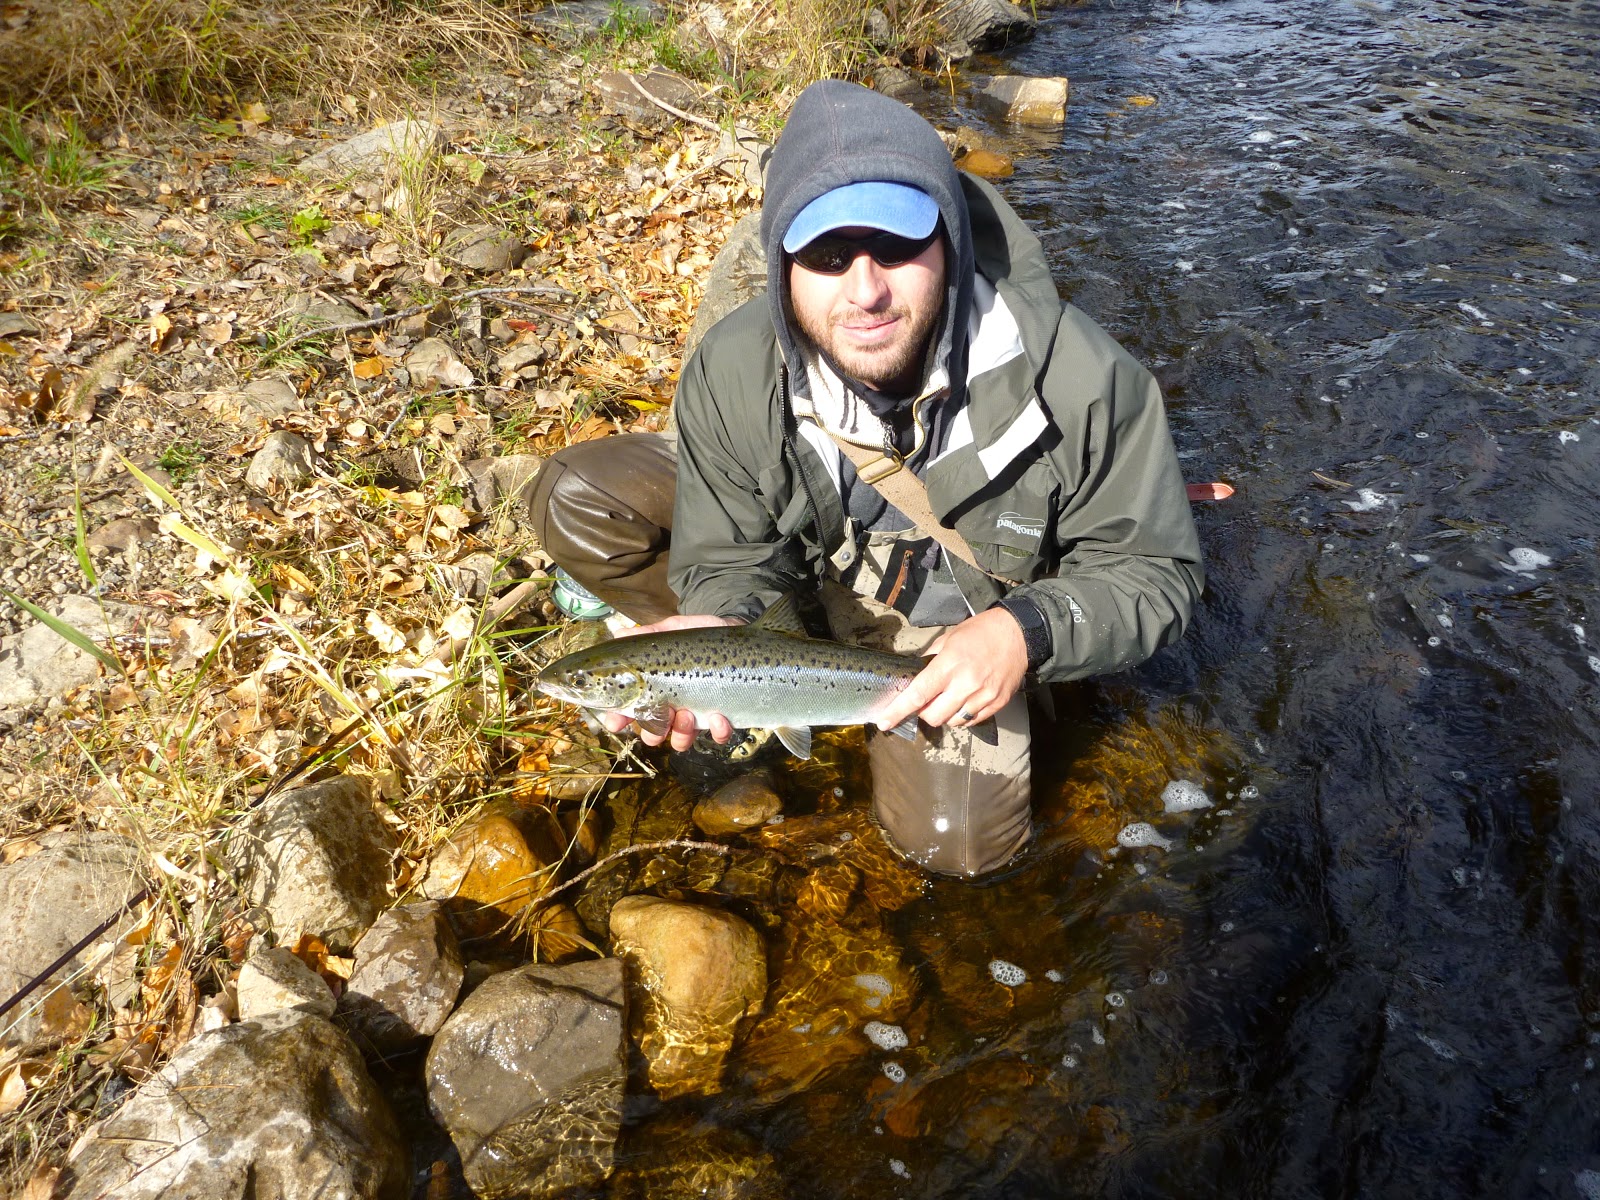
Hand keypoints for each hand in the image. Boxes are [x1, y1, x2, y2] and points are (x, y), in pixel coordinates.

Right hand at [598, 613, 742, 751]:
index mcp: (655, 689)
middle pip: (653, 733)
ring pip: (680, 740)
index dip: (618, 720)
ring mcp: (697, 715)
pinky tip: (718, 716)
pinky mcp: (723, 716)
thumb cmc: (698, 635)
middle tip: (662, 713)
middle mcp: (672, 707)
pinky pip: (718, 736)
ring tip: (687, 715)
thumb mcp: (672, 630)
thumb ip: (648, 635)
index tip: (614, 721)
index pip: (630, 710)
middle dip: (653, 731)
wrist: (732, 630)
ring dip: (680, 733)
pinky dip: (717, 731)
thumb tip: (620, 633)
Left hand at [874, 607, 1027, 731]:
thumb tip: (914, 676)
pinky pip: (972, 721)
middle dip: (924, 713)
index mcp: (950, 665)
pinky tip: (965, 700)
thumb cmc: (981, 632)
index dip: (899, 711)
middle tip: (926, 701)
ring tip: (949, 699)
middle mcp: (966, 684)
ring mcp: (984, 696)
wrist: (1019, 634)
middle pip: (934, 716)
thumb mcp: (949, 638)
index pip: (919, 694)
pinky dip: (963, 715)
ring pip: (953, 722)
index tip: (884, 722)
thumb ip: (930, 659)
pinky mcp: (997, 704)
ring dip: (944, 715)